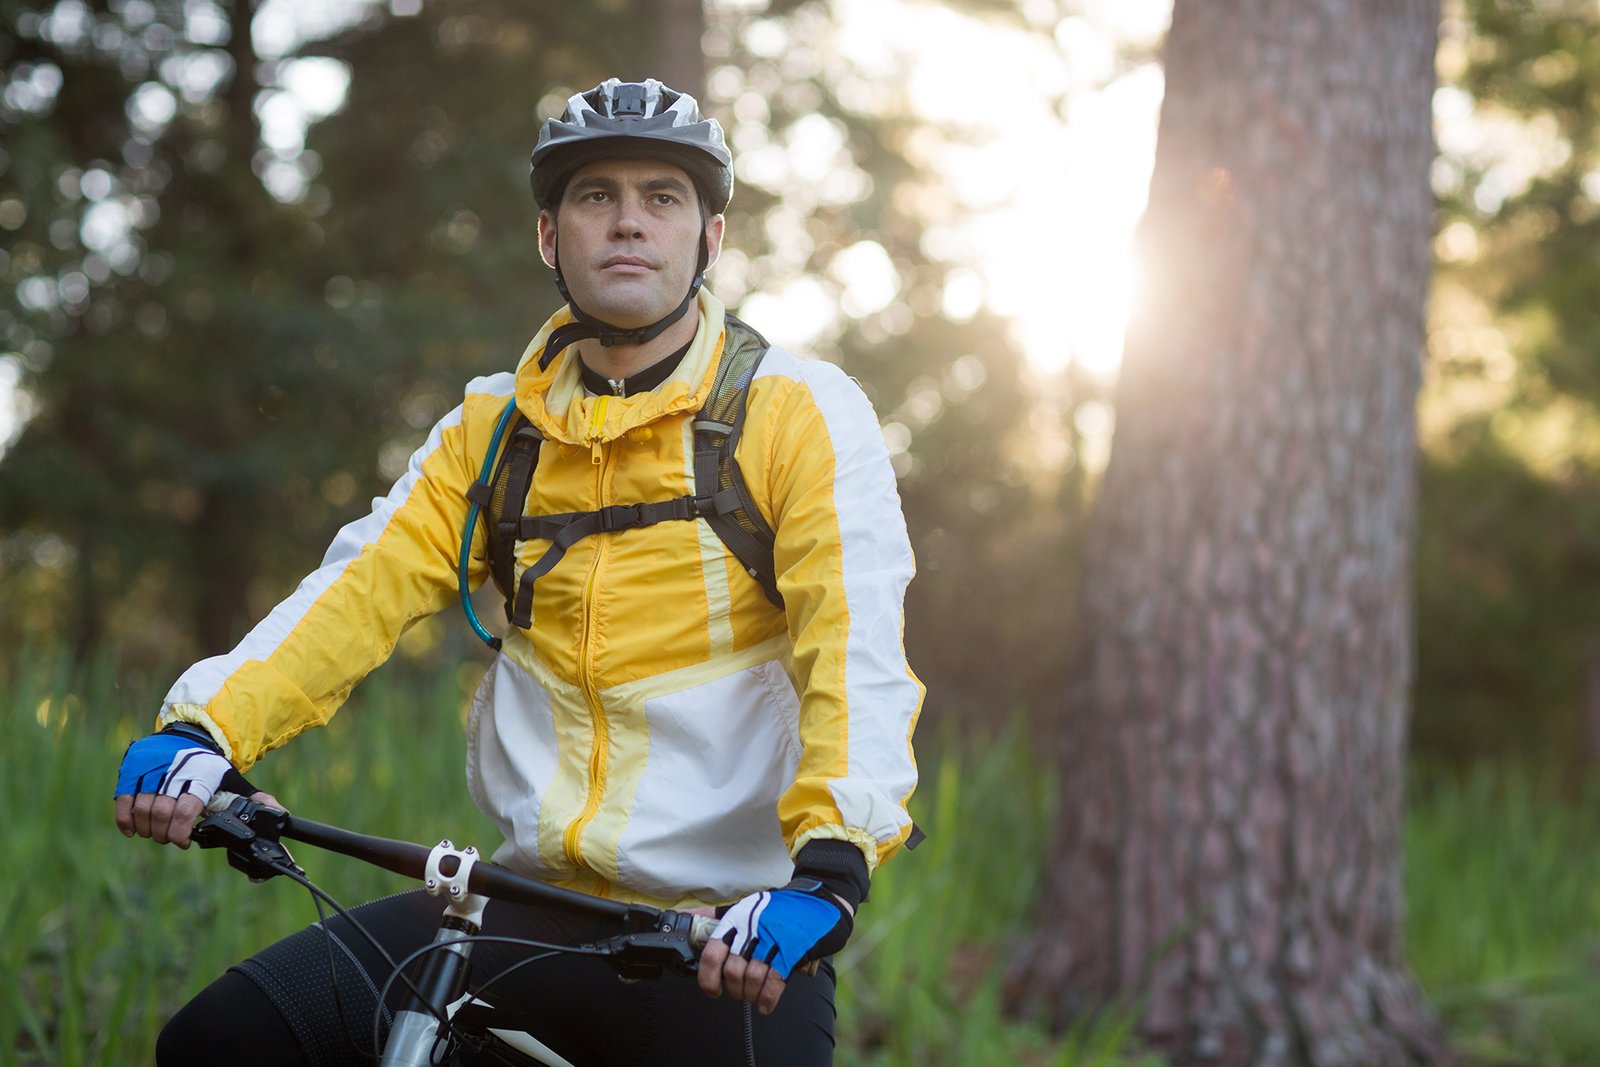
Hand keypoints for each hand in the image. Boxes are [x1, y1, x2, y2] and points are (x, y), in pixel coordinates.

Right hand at [113, 726, 276, 848]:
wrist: (189, 735)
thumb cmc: (211, 767)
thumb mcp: (234, 779)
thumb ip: (254, 799)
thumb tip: (280, 814)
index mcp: (201, 776)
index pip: (185, 811)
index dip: (181, 833)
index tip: (184, 843)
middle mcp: (174, 772)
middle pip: (162, 814)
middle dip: (164, 835)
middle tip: (170, 839)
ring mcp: (151, 769)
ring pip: (142, 809)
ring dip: (147, 829)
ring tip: (156, 834)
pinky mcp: (133, 768)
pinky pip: (122, 800)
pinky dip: (125, 819)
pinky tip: (133, 830)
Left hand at [697, 879, 851, 1012]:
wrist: (821, 900)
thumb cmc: (784, 908)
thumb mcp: (752, 908)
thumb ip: (727, 923)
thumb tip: (698, 930)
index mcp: (739, 917)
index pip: (712, 952)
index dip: (708, 978)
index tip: (713, 990)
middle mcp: (752, 927)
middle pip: (732, 971)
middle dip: (734, 990)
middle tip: (739, 993)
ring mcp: (773, 938)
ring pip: (751, 978)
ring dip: (751, 995)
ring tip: (755, 997)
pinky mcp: (792, 950)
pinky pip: (774, 982)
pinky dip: (767, 998)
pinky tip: (766, 1004)